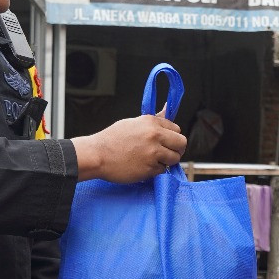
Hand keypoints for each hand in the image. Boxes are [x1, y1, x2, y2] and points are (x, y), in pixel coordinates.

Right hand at [71, 115, 185, 182]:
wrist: (97, 155)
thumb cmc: (111, 139)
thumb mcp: (133, 123)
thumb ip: (153, 120)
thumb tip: (168, 108)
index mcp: (151, 122)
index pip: (176, 129)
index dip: (172, 137)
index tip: (165, 141)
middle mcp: (155, 136)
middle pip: (182, 143)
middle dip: (176, 149)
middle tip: (166, 153)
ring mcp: (154, 153)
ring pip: (174, 158)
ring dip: (167, 161)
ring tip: (153, 160)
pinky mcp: (150, 168)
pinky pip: (162, 170)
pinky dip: (155, 170)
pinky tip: (143, 166)